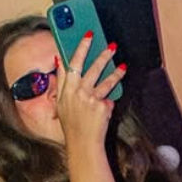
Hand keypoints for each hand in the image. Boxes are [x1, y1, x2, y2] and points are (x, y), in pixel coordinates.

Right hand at [55, 32, 124, 155]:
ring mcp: (90, 99)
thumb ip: (61, 82)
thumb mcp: (61, 104)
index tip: (88, 37)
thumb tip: (59, 61)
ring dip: (115, 71)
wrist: (82, 145)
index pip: (71, 64)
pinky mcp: (101, 107)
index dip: (80, 48)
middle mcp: (76, 93)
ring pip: (105, 80)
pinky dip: (109, 103)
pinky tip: (108, 107)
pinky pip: (108, 100)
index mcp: (65, 91)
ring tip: (122, 65)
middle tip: (110, 45)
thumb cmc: (72, 126)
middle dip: (101, 54)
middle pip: (90, 68)